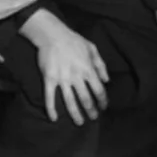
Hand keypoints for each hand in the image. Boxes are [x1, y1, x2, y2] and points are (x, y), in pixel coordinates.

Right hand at [22, 10, 108, 124]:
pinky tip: (54, 118)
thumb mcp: (92, 48)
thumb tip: (107, 80)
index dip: (102, 101)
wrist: (52, 34)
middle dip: (91, 111)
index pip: (98, 90)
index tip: (103, 107)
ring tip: (80, 122)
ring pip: (70, 101)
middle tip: (93, 118)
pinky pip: (50, 97)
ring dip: (76, 114)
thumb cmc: (73, 40)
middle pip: (86, 99)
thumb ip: (101, 65)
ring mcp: (62, 79)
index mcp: (88, 69)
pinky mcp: (49, 79)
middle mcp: (76, 77)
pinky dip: (51, 109)